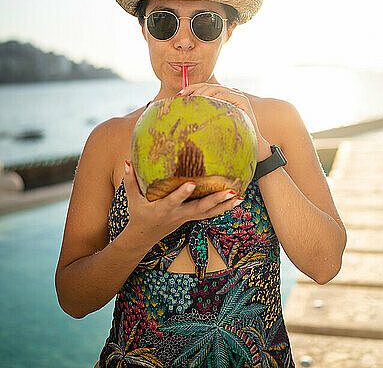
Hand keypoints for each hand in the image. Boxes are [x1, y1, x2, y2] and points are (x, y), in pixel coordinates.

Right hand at [123, 160, 243, 239]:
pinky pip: (210, 214)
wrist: (144, 237)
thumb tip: (128, 159)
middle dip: (215, 201)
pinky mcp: (192, 218)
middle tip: (230, 191)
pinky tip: (237, 201)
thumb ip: (130, 179)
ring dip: (224, 206)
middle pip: (199, 209)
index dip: (182, 194)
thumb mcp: (131, 198)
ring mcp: (186, 218)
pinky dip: (223, 208)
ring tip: (240, 197)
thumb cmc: (137, 213)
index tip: (192, 183)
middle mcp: (178, 215)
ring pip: (208, 213)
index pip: (174, 201)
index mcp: (163, 209)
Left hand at [177, 82, 271, 161]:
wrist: (251, 146)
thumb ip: (204, 115)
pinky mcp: (243, 101)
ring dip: (203, 94)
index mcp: (221, 96)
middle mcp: (229, 93)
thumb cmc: (230, 137)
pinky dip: (216, 98)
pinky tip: (207, 104)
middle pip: (208, 86)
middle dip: (195, 91)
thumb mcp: (213, 124)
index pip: (204, 88)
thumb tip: (183, 112)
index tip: (179, 95)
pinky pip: (227, 95)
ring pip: (216, 89)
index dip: (191, 89)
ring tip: (194, 101)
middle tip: (184, 99)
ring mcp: (237, 96)